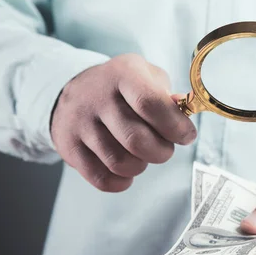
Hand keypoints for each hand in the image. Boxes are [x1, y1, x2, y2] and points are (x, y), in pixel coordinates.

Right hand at [51, 54, 195, 191]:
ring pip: (119, 162)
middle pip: (137, 139)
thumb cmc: (122, 86)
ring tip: (143, 155)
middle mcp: (98, 96)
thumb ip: (169, 96)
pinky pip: (100, 178)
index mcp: (123, 73)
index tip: (186, 136)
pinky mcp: (69, 146)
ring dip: (141, 166)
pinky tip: (127, 170)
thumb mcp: (147, 76)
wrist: (75, 90)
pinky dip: (121, 181)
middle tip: (164, 148)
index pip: (151, 104)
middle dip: (161, 152)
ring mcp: (80, 122)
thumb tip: (183, 116)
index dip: (176, 126)